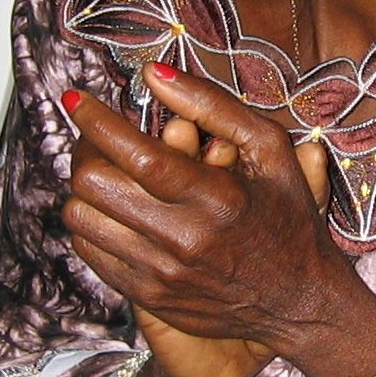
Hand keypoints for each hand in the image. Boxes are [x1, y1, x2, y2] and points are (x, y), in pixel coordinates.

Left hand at [62, 65, 341, 376]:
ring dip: (87, 188)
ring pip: (81, 218)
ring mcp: (161, 272)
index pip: (135, 153)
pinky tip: (119, 212)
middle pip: (94, 184)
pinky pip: (89, 252)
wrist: (299, 301)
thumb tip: (153, 75)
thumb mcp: (270, 150)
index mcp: (215, 197)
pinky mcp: (148, 296)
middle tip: (98, 138)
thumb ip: (212, 105)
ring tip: (109, 174)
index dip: (95, 120)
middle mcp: (183, 239)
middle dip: (86, 149)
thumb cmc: (288, 218)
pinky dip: (94, 224)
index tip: (76, 98)